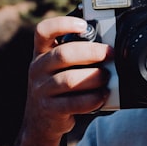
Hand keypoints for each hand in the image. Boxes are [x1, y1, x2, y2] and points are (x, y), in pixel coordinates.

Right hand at [21, 16, 112, 143]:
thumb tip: (105, 40)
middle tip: (109, 54)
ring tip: (106, 77)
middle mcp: (37, 68)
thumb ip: (72, 52)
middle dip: (91, 52)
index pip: (43, 31)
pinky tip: (102, 95)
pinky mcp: (50, 109)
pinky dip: (92, 99)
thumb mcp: (56, 67)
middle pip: (63, 54)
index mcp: (40, 52)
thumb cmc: (57, 87)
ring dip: (93, 77)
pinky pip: (74, 103)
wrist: (40, 121)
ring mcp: (42, 90)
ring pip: (70, 80)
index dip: (62, 24)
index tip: (83, 24)